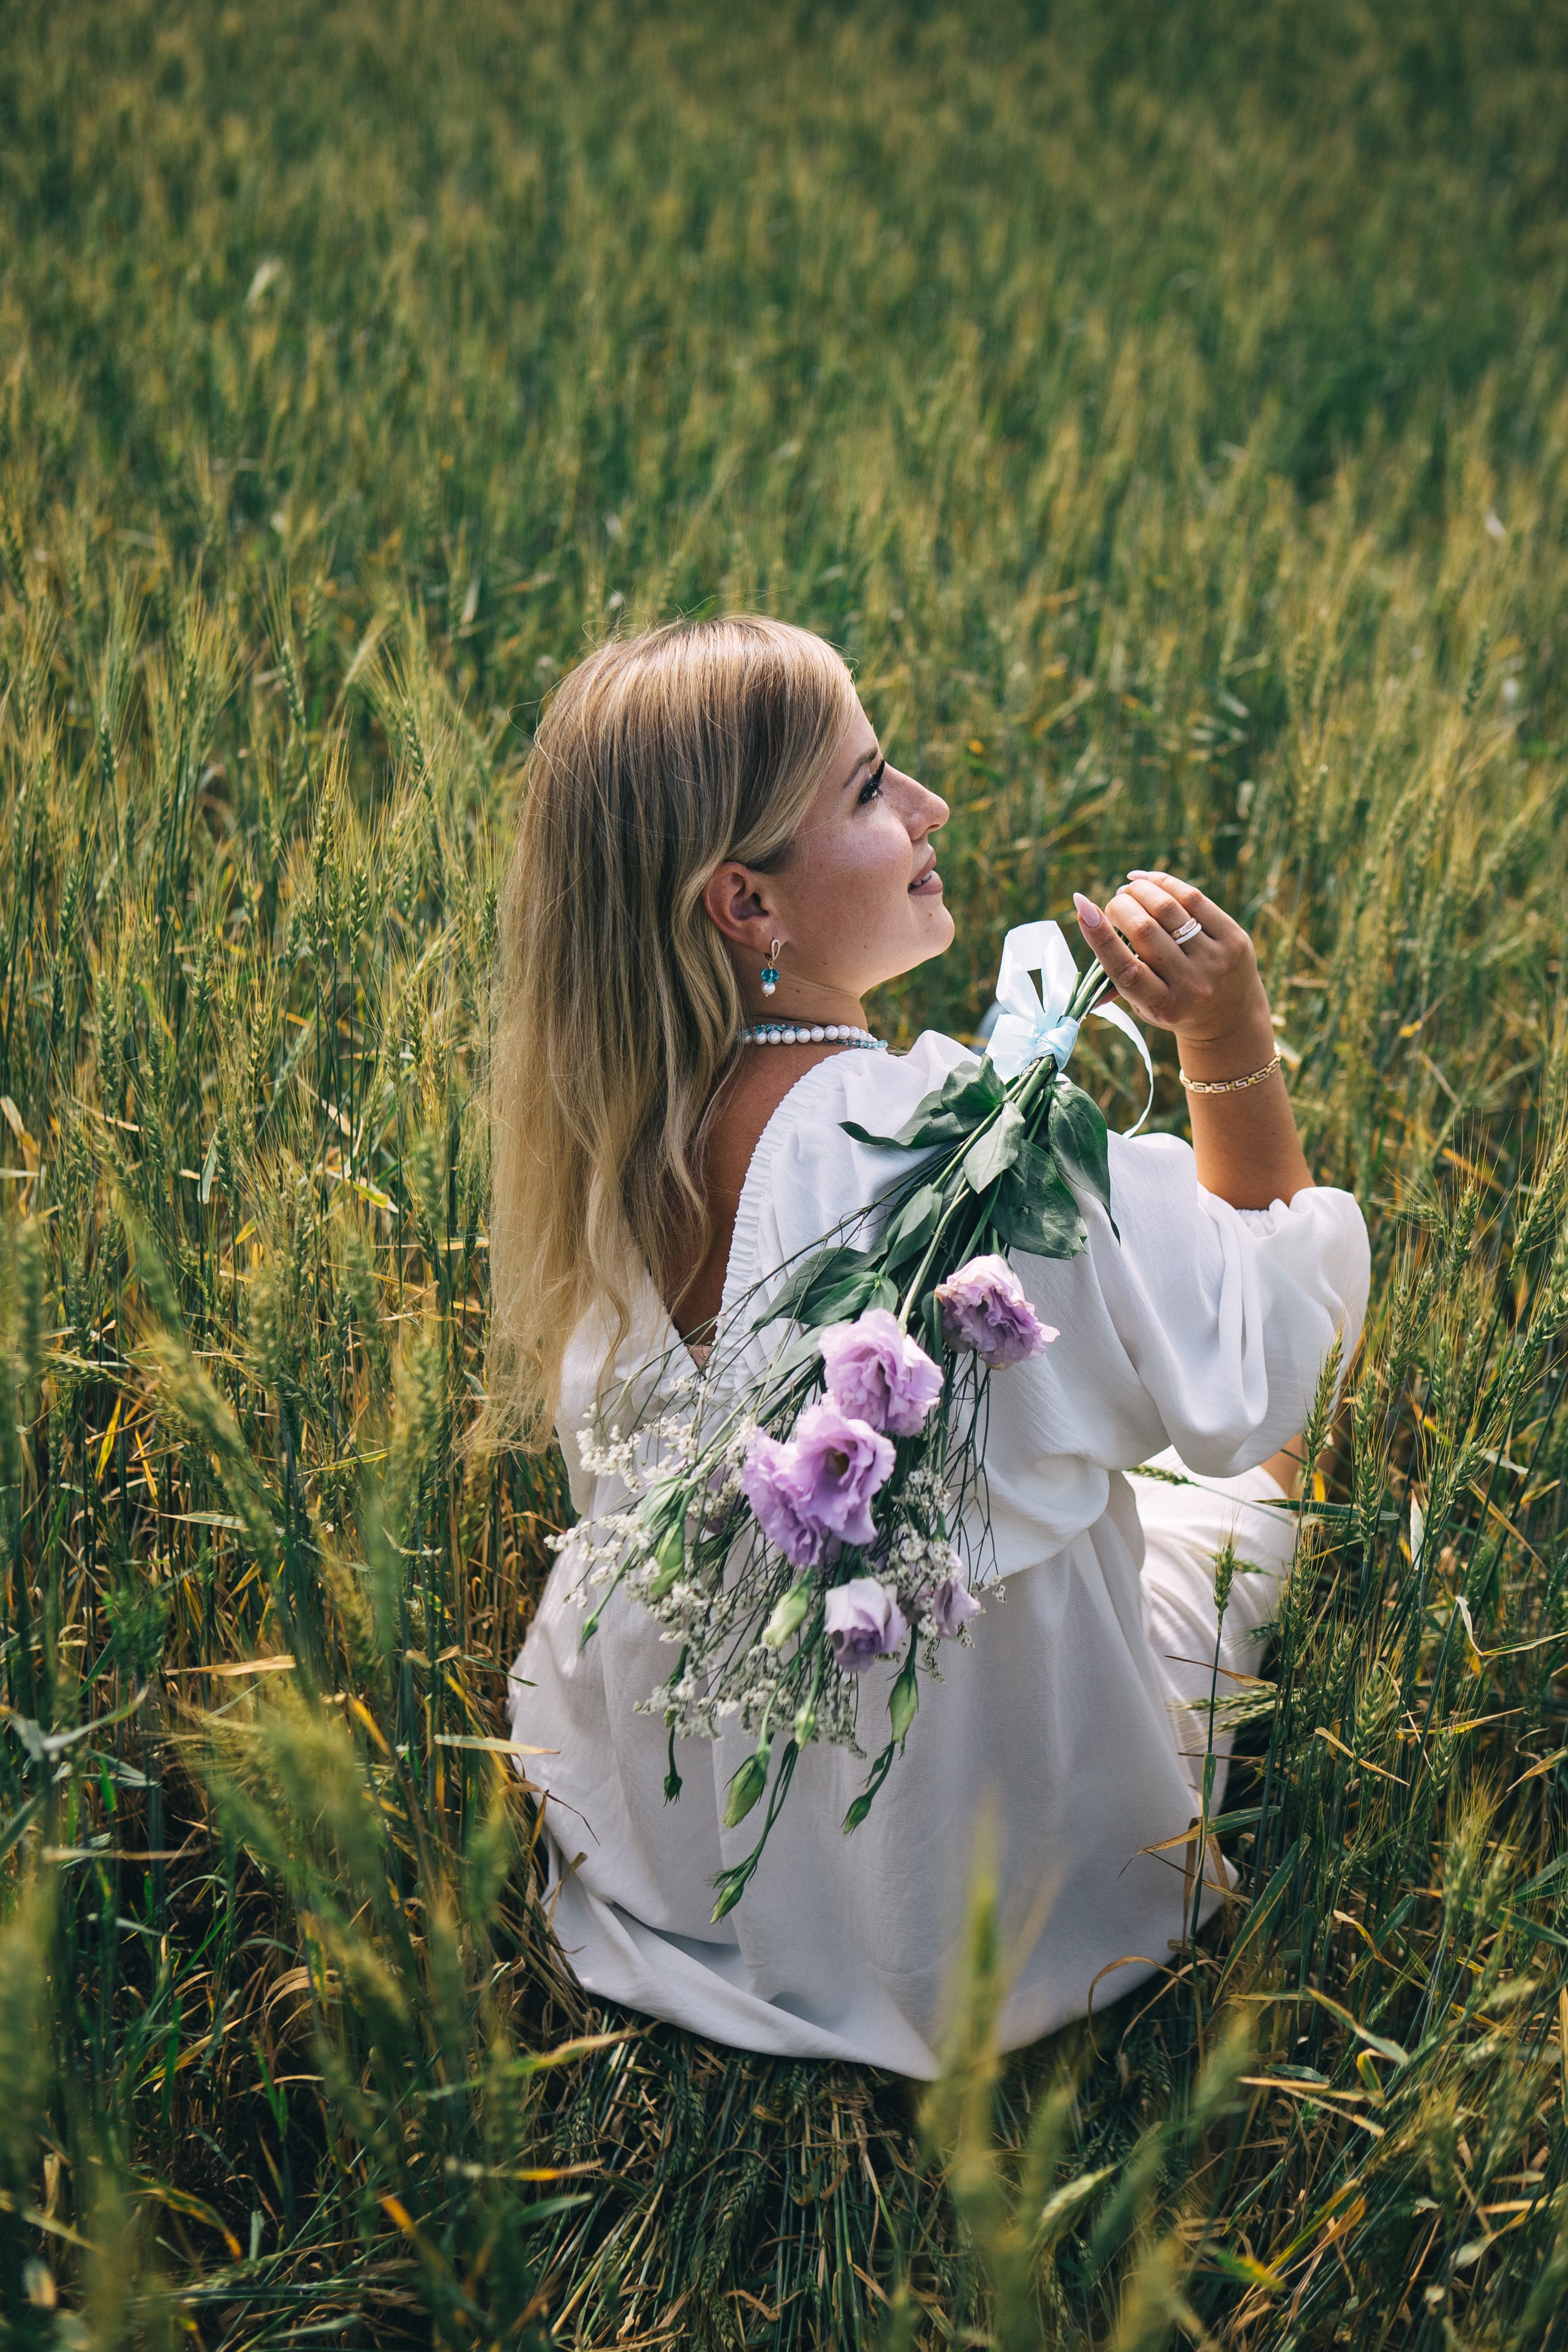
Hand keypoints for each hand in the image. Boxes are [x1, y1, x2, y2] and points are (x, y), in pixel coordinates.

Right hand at [1071, 870, 1272, 1064]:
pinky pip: (1193, 898)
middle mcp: (1192, 985)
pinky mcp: (1234, 938)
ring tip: (1130, 890)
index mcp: (1163, 1006)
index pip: (1126, 969)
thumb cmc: (1174, 1005)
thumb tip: (1084, 917)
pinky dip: (1164, 883)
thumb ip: (1115, 973)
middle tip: (1115, 903)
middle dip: (1121, 907)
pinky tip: (1149, 880)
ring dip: (1141, 891)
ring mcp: (1216, 960)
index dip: (1101, 937)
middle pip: (1144, 930)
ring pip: (1168, 908)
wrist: (1231, 1018)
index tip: (1082, 907)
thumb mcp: (1145, 1005)